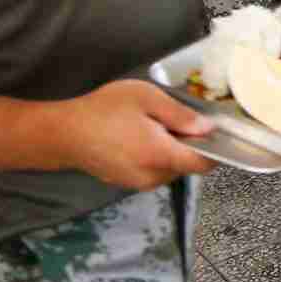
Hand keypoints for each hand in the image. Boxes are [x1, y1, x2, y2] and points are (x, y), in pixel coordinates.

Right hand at [44, 81, 215, 190]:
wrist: (64, 133)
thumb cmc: (105, 110)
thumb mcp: (147, 99)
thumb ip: (180, 115)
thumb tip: (208, 128)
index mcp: (161, 155)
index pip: (203, 164)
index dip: (216, 149)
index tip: (215, 131)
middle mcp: (152, 176)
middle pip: (186, 165)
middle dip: (188, 144)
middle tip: (172, 118)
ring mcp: (138, 183)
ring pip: (169, 168)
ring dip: (170, 150)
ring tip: (150, 125)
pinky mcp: (126, 183)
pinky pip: (152, 170)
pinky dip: (154, 156)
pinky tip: (137, 136)